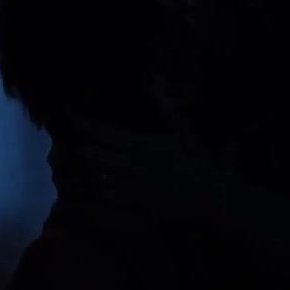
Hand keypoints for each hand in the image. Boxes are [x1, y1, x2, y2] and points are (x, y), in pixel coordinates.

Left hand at [63, 120, 235, 227]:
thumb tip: (158, 85)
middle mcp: (136, 166)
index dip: (90, 127)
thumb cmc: (201, 162)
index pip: (109, 134)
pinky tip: (101, 183)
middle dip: (84, 149)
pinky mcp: (138, 205)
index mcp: (147, 145)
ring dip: (91, 169)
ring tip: (86, 162)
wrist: (212, 197)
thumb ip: (170, 111)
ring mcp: (135, 187)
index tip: (77, 120)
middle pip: (98, 156)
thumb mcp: (188, 132)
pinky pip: (111, 197)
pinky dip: (102, 189)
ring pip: (100, 177)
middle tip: (77, 143)